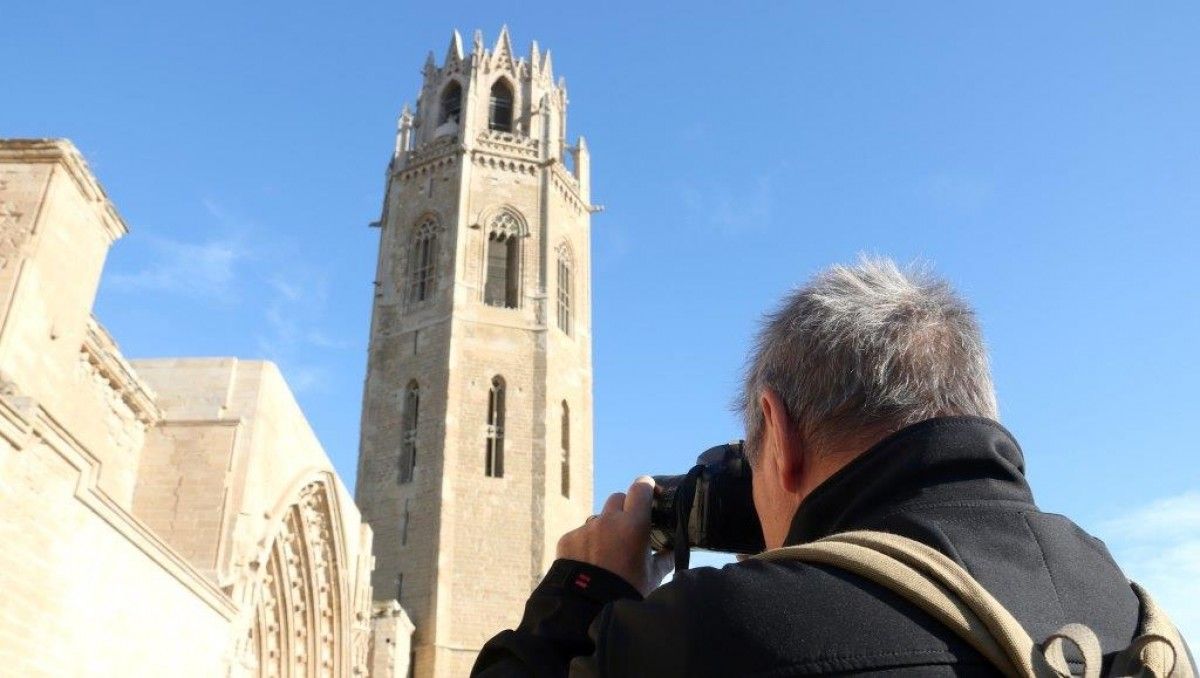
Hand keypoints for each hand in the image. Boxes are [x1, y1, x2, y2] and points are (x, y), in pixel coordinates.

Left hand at [557, 476, 673, 595]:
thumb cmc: (626, 592)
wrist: (587, 608)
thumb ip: (664, 559)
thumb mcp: (652, 577)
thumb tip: (672, 552)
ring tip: (608, 554)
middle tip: (629, 529)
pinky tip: (589, 564)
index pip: (641, 488)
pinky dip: (586, 544)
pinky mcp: (568, 539)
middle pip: (618, 499)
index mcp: (634, 524)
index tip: (650, 491)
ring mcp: (585, 528)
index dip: (646, 487)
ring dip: (604, 528)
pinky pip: (580, 534)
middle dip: (625, 509)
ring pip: (598, 518)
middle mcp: (608, 520)